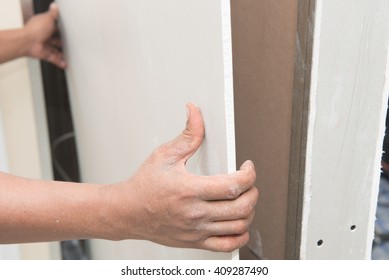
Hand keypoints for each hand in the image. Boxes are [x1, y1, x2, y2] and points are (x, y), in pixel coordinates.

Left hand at [23, 3, 65, 67]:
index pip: (54, 27)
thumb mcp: (48, 18)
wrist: (28, 43)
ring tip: (70, 54)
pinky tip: (66, 63)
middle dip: (62, 42)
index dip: (60, 29)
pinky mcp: (45, 54)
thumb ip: (53, 14)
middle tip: (70, 43)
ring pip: (55, 50)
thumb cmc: (36, 30)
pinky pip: (54, 59)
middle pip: (55, 40)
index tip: (67, 30)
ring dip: (62, 53)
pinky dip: (60, 62)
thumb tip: (55, 6)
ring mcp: (44, 45)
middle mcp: (43, 36)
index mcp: (43, 26)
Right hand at [108, 104, 258, 251]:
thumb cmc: (143, 185)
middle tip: (248, 182)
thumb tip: (196, 113)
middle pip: (241, 207)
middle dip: (253, 192)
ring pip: (238, 226)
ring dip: (249, 211)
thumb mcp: (165, 155)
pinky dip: (240, 235)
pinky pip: (227, 246)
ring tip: (243, 199)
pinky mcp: (195, 241)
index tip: (248, 167)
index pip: (233, 185)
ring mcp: (196, 230)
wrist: (127, 212)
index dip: (249, 174)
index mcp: (189, 190)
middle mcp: (195, 213)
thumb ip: (188, 135)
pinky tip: (238, 223)